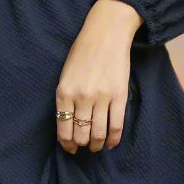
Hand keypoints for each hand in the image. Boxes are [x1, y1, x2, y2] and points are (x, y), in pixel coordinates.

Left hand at [55, 0, 143, 153]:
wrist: (106, 34)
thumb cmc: (83, 52)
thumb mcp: (65, 75)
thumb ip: (66, 99)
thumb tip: (68, 124)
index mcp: (64, 92)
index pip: (63, 128)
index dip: (67, 144)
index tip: (70, 149)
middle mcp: (81, 98)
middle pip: (81, 134)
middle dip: (82, 145)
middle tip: (84, 146)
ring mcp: (102, 98)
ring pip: (98, 133)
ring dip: (96, 144)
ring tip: (96, 146)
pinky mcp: (119, 97)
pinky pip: (116, 125)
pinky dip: (113, 139)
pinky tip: (111, 143)